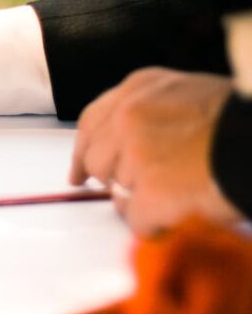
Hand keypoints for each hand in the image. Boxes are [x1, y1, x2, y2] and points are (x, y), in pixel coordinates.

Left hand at [69, 67, 240, 234]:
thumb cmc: (242, 124)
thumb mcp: (190, 96)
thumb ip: (153, 115)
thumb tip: (125, 150)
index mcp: (139, 89)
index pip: (90, 123)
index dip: (83, 153)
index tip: (77, 173)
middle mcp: (130, 116)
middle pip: (97, 163)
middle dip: (119, 181)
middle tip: (151, 189)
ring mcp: (136, 154)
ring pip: (118, 195)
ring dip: (146, 203)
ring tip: (184, 192)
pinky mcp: (150, 191)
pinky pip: (137, 220)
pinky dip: (159, 224)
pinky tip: (184, 211)